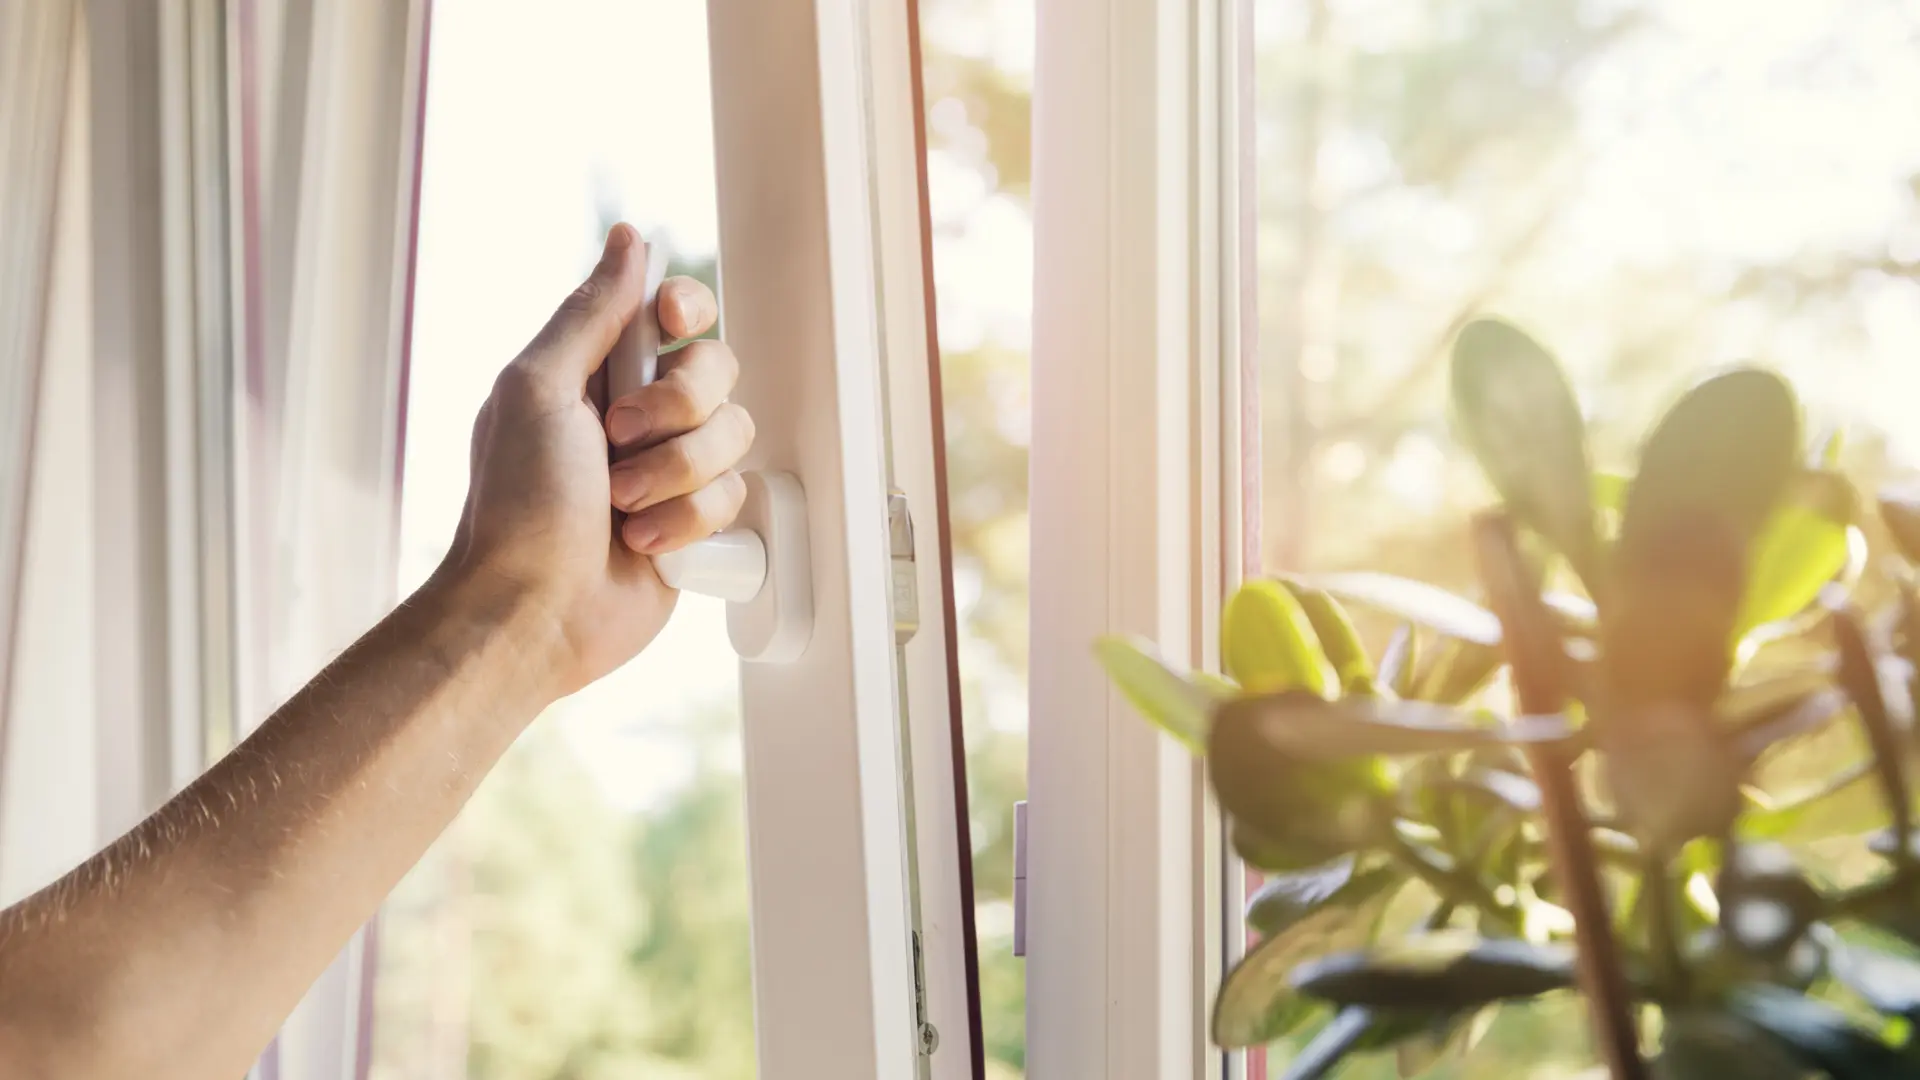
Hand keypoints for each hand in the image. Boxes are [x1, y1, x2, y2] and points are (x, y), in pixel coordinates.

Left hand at [440, 223, 753, 697]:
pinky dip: (687, 523)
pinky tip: (642, 544)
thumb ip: (591, 313)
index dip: (686, 311)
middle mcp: (640, 415)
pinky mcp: (695, 524)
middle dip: (676, 409)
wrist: (534, 611)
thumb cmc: (518, 504)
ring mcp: (670, 470)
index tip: (670, 325)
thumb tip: (628, 239)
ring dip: (676, 474)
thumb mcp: (537, 389)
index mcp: (597, 371)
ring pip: (733, 436)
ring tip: (622, 507)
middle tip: (619, 441)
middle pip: (717, 370)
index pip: (673, 311)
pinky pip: (735, 498)